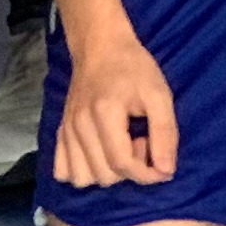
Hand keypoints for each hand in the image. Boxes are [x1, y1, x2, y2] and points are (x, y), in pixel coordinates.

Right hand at [48, 28, 179, 187]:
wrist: (100, 46)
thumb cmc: (134, 68)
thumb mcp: (159, 94)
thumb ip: (165, 133)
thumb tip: (165, 171)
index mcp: (104, 114)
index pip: (122, 164)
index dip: (147, 174)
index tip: (161, 164)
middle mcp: (80, 125)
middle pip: (104, 176)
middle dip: (130, 169)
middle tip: (140, 142)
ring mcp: (66, 130)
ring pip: (82, 178)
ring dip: (106, 173)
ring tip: (120, 148)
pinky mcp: (60, 131)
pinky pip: (63, 170)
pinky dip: (83, 170)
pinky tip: (99, 154)